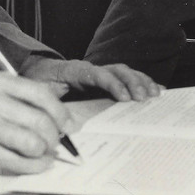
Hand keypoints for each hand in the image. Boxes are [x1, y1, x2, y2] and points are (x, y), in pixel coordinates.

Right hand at [0, 70, 69, 173]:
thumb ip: (22, 96)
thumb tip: (61, 104)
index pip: (39, 93)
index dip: (60, 111)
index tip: (68, 125)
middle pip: (39, 119)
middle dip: (54, 136)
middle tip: (56, 143)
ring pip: (30, 142)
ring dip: (44, 153)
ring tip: (43, 154)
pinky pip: (16, 162)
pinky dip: (33, 167)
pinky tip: (36, 166)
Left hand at [19, 57, 161, 101]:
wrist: (37, 71)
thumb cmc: (39, 82)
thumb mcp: (39, 93)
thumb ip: (49, 105)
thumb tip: (62, 125)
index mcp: (75, 71)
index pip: (97, 74)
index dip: (112, 84)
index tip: (124, 97)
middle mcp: (91, 69)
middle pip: (116, 70)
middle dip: (132, 83)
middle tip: (142, 98)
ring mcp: (100, 72)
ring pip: (124, 71)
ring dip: (141, 81)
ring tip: (154, 94)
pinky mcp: (106, 79)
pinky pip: (127, 78)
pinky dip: (142, 82)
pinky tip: (157, 90)